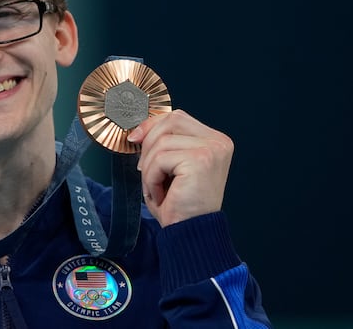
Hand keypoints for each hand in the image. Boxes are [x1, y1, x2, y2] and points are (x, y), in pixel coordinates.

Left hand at [128, 109, 232, 227]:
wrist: (190, 234)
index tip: (134, 138)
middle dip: (148, 144)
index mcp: (214, 140)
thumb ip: (161, 142)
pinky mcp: (200, 161)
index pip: (177, 117)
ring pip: (161, 142)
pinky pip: (160, 159)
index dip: (151, 125)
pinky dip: (152, 178)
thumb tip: (137, 130)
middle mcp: (218, 142)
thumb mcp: (170, 167)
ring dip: (149, 167)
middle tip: (145, 171)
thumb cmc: (180, 205)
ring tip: (157, 188)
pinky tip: (161, 194)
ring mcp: (211, 150)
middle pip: (169, 121)